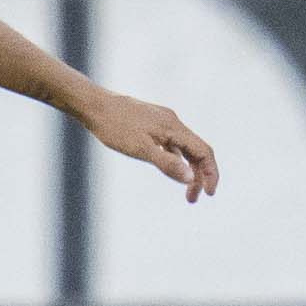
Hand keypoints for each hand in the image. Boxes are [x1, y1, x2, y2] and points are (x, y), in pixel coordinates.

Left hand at [77, 90, 220, 202]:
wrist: (93, 105)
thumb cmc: (114, 127)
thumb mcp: (141, 149)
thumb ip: (167, 164)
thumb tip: (191, 179)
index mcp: (174, 128)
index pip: (204, 151)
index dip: (211, 173)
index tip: (209, 194)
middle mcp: (172, 123)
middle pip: (196, 151)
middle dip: (199, 176)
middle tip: (192, 200)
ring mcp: (162, 122)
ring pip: (183, 148)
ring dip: (187, 169)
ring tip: (184, 190)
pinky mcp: (151, 123)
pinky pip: (171, 144)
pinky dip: (175, 159)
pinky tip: (168, 168)